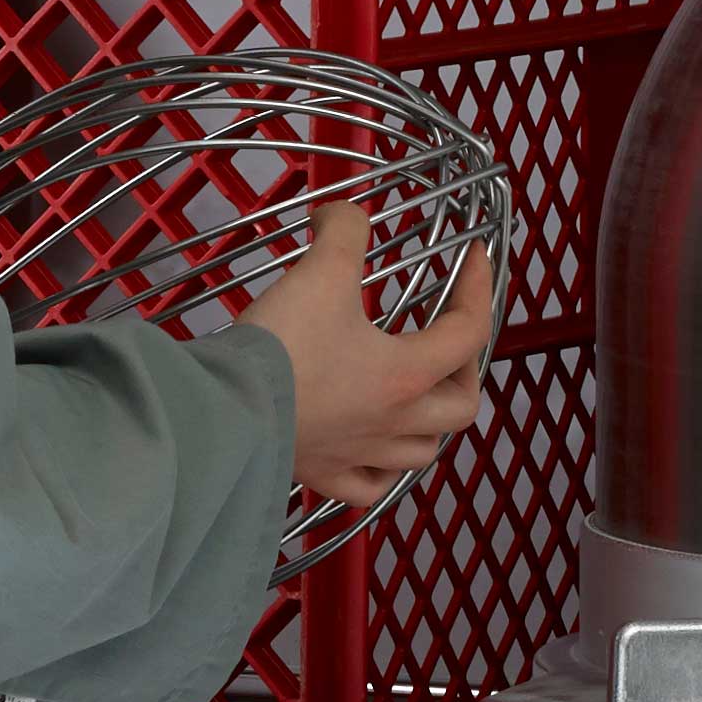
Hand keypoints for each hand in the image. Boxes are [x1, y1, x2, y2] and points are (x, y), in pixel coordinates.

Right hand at [237, 203, 495, 514]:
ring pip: (421, 454)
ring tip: (417, 397)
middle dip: (466, 370)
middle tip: (447, 340)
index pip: (469, 332)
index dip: (478, 289)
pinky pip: (369, 487)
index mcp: (407, 374)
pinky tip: (372, 452)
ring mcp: (360, 455)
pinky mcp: (322, 475)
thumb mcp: (320, 272)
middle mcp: (394, 422)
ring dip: (431, 424)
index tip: (473, 259)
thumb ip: (343, 232)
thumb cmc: (283, 345)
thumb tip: (342, 214)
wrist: (223, 409)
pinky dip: (381, 472)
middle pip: (462, 406)